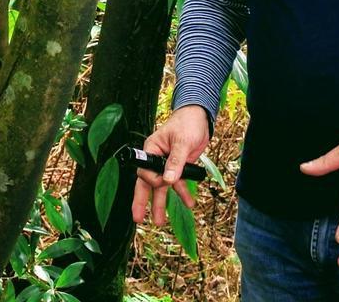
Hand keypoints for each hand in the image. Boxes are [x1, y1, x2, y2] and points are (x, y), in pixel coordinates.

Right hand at [130, 105, 210, 226]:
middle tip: (138, 219)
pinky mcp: (178, 167)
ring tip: (160, 222)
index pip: (145, 171)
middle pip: (147, 183)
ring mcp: (167, 164)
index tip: (163, 182)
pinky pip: (177, 183)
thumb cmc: (187, 123)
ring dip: (161, 204)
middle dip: (143, 202)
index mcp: (151, 149)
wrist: (200, 117)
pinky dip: (182, 193)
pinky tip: (189, 203)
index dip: (152, 180)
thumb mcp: (182, 142)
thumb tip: (167, 181)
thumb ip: (176, 162)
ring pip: (161, 187)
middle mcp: (156, 159)